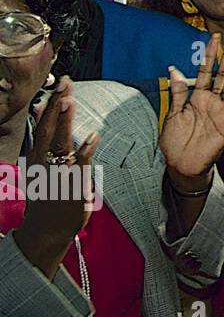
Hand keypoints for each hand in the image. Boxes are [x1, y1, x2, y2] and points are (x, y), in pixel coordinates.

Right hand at [11, 76, 99, 277]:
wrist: (45, 232)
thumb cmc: (48, 197)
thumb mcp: (43, 169)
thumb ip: (48, 143)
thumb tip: (49, 116)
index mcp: (37, 158)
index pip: (43, 126)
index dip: (51, 104)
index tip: (59, 84)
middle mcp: (44, 164)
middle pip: (49, 129)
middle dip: (57, 105)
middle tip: (65, 83)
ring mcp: (57, 174)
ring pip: (61, 143)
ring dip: (64, 122)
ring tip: (69, 101)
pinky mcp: (72, 186)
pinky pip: (80, 165)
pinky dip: (86, 151)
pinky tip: (92, 136)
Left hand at [161, 33, 223, 188]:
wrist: (180, 165)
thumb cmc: (176, 141)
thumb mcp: (173, 114)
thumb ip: (177, 92)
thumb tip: (174, 68)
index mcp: (198, 97)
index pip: (206, 71)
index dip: (210, 55)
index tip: (215, 38)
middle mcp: (213, 101)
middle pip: (223, 75)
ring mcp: (222, 113)